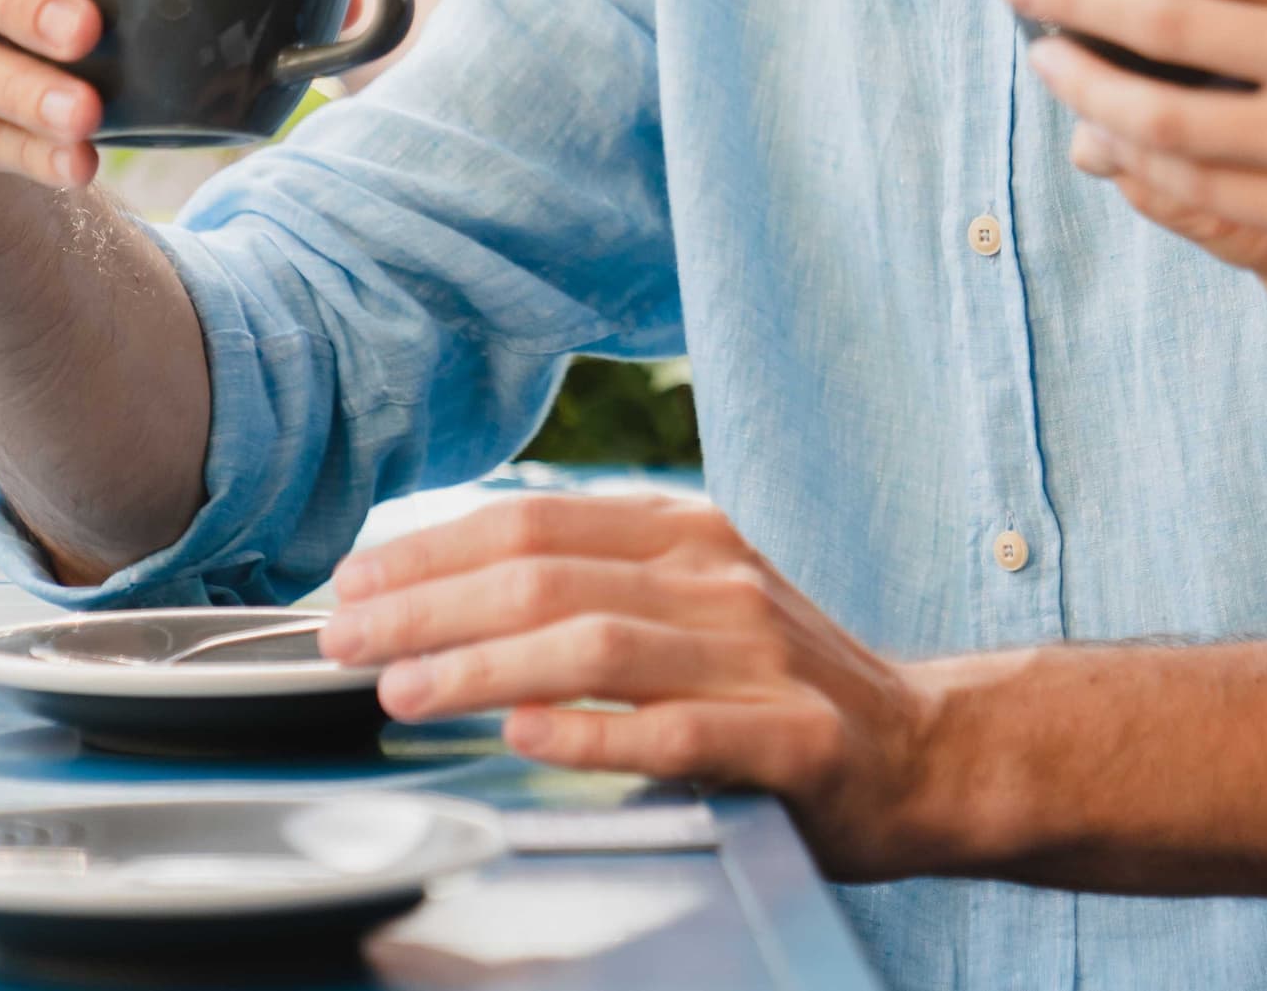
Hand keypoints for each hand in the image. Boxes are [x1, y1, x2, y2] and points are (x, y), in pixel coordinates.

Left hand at [320, 493, 951, 877]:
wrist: (922, 747)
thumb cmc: (779, 683)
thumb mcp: (692, 602)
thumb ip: (593, 587)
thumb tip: (445, 590)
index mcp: (688, 535)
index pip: (538, 520)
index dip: (433, 548)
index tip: (352, 581)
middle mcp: (720, 580)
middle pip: (550, 576)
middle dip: (430, 605)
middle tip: (344, 639)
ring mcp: (760, 657)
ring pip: (598, 644)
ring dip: (486, 666)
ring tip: (404, 688)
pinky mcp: (792, 739)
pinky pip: (676, 731)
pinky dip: (592, 734)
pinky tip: (525, 739)